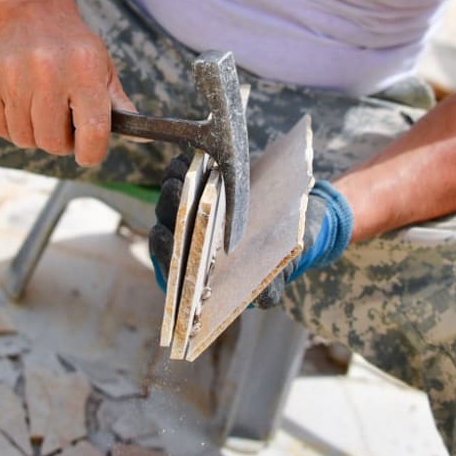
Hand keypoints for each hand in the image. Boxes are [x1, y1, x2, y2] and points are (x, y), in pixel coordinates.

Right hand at [0, 0, 133, 166]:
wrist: (34, 14)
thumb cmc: (75, 49)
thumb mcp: (103, 69)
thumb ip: (118, 104)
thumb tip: (140, 135)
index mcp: (85, 70)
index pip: (92, 130)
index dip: (91, 153)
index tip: (88, 154)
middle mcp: (48, 70)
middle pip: (52, 141)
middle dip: (60, 143)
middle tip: (63, 126)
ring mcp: (14, 74)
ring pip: (24, 138)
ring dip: (35, 135)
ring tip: (43, 112)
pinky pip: (0, 127)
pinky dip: (13, 126)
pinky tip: (23, 105)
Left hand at [148, 155, 353, 305]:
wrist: (292, 227)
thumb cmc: (278, 258)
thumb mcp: (278, 275)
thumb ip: (271, 289)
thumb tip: (266, 299)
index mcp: (201, 270)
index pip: (173, 262)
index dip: (164, 249)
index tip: (162, 235)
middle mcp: (190, 244)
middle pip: (167, 224)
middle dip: (168, 206)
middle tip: (173, 188)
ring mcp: (191, 217)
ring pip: (172, 200)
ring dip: (173, 182)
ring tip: (180, 167)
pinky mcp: (198, 192)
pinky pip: (184, 179)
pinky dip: (184, 168)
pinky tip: (188, 156)